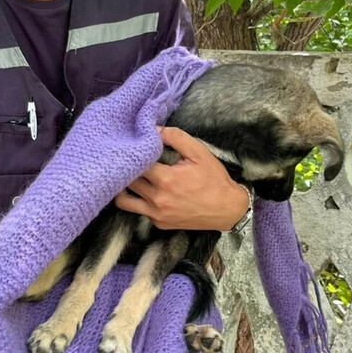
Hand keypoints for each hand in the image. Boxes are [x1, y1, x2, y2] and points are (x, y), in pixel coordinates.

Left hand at [115, 127, 248, 230]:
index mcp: (166, 179)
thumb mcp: (199, 152)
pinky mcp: (159, 224)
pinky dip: (138, 200)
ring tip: (131, 177)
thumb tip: (154, 129)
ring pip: (124, 201)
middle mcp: (157, 199)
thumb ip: (175, 137)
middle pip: (127, 181)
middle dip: (126, 169)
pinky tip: (146, 191)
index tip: (134, 147)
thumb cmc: (214, 179)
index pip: (136, 163)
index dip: (133, 153)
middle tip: (128, 160)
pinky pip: (138, 211)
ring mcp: (156, 214)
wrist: (227, 209)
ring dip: (124, 188)